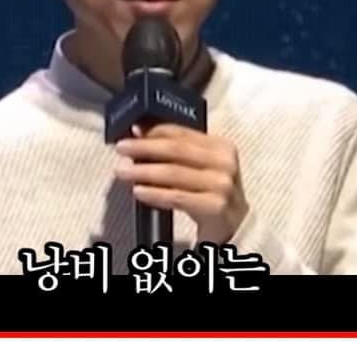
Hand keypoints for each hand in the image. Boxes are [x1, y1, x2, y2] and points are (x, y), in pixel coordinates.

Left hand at [113, 123, 248, 243]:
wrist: (235, 226)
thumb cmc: (211, 192)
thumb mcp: (201, 167)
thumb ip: (177, 150)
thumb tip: (140, 133)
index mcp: (221, 146)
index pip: (182, 133)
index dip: (155, 130)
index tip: (132, 131)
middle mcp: (224, 162)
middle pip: (175, 150)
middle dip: (144, 148)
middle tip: (121, 148)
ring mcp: (222, 185)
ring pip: (173, 173)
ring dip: (143, 171)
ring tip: (122, 171)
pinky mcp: (215, 207)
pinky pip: (176, 197)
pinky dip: (154, 193)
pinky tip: (138, 191)